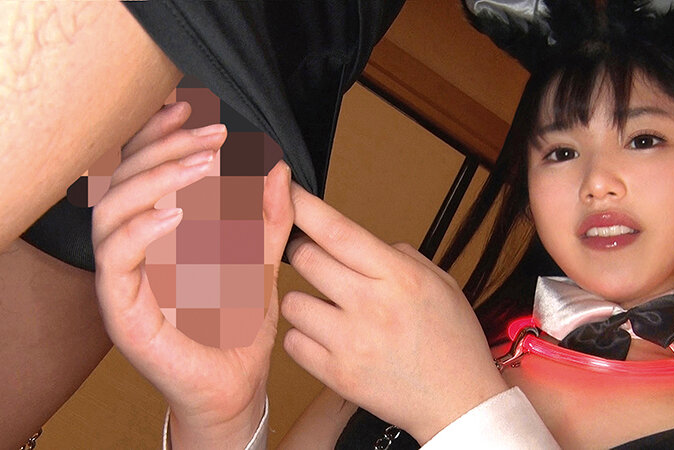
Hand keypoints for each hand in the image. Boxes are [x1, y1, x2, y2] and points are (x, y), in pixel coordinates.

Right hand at [91, 102, 293, 446]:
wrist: (236, 384)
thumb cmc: (240, 325)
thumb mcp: (261, 261)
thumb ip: (267, 218)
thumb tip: (278, 168)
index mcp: (158, 233)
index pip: (143, 170)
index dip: (159, 134)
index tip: (189, 107)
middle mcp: (132, 250)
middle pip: (123, 180)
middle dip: (168, 149)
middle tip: (214, 137)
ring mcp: (123, 278)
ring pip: (113, 211)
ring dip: (158, 179)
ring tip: (204, 166)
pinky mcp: (122, 308)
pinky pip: (117, 257)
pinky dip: (144, 228)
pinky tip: (180, 212)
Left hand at [281, 184, 508, 443]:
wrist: (460, 402)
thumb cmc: (454, 343)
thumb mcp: (440, 283)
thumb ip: (399, 256)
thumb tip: (359, 241)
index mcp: (399, 277)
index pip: (338, 231)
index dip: (303, 206)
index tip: (283, 190)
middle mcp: (371, 306)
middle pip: (305, 260)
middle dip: (303, 253)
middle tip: (315, 260)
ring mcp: (351, 343)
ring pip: (292, 303)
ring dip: (304, 301)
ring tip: (330, 311)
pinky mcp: (337, 375)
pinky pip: (294, 343)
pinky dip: (304, 338)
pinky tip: (328, 339)